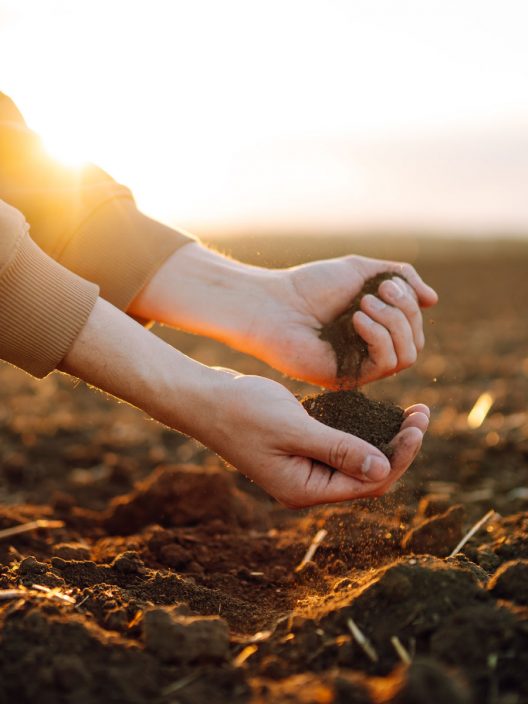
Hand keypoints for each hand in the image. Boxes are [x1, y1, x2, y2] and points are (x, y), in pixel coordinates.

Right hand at [60, 299, 428, 508]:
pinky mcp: (299, 449)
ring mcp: (302, 467)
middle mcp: (307, 484)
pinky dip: (361, 431)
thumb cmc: (242, 411)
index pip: (368, 483)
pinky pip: (339, 446)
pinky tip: (377, 412)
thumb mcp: (294, 428)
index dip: (399, 457)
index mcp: (305, 489)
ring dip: (383, 438)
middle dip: (398, 447)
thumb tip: (383, 468)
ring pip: (356, 459)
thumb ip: (338, 449)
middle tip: (421, 413)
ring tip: (410, 412)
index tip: (418, 425)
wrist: (202, 399)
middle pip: (367, 474)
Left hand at [249, 255, 437, 387]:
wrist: (274, 303)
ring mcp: (360, 367)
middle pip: (416, 341)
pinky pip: (386, 365)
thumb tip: (433, 300)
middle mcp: (370, 351)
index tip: (386, 283)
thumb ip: (401, 278)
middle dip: (404, 311)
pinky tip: (357, 319)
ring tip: (363, 304)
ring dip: (393, 323)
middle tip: (377, 292)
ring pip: (408, 355)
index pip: (414, 326)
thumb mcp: (362, 271)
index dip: (410, 304)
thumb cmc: (311, 286)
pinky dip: (379, 337)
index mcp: (375, 328)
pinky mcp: (348, 378)